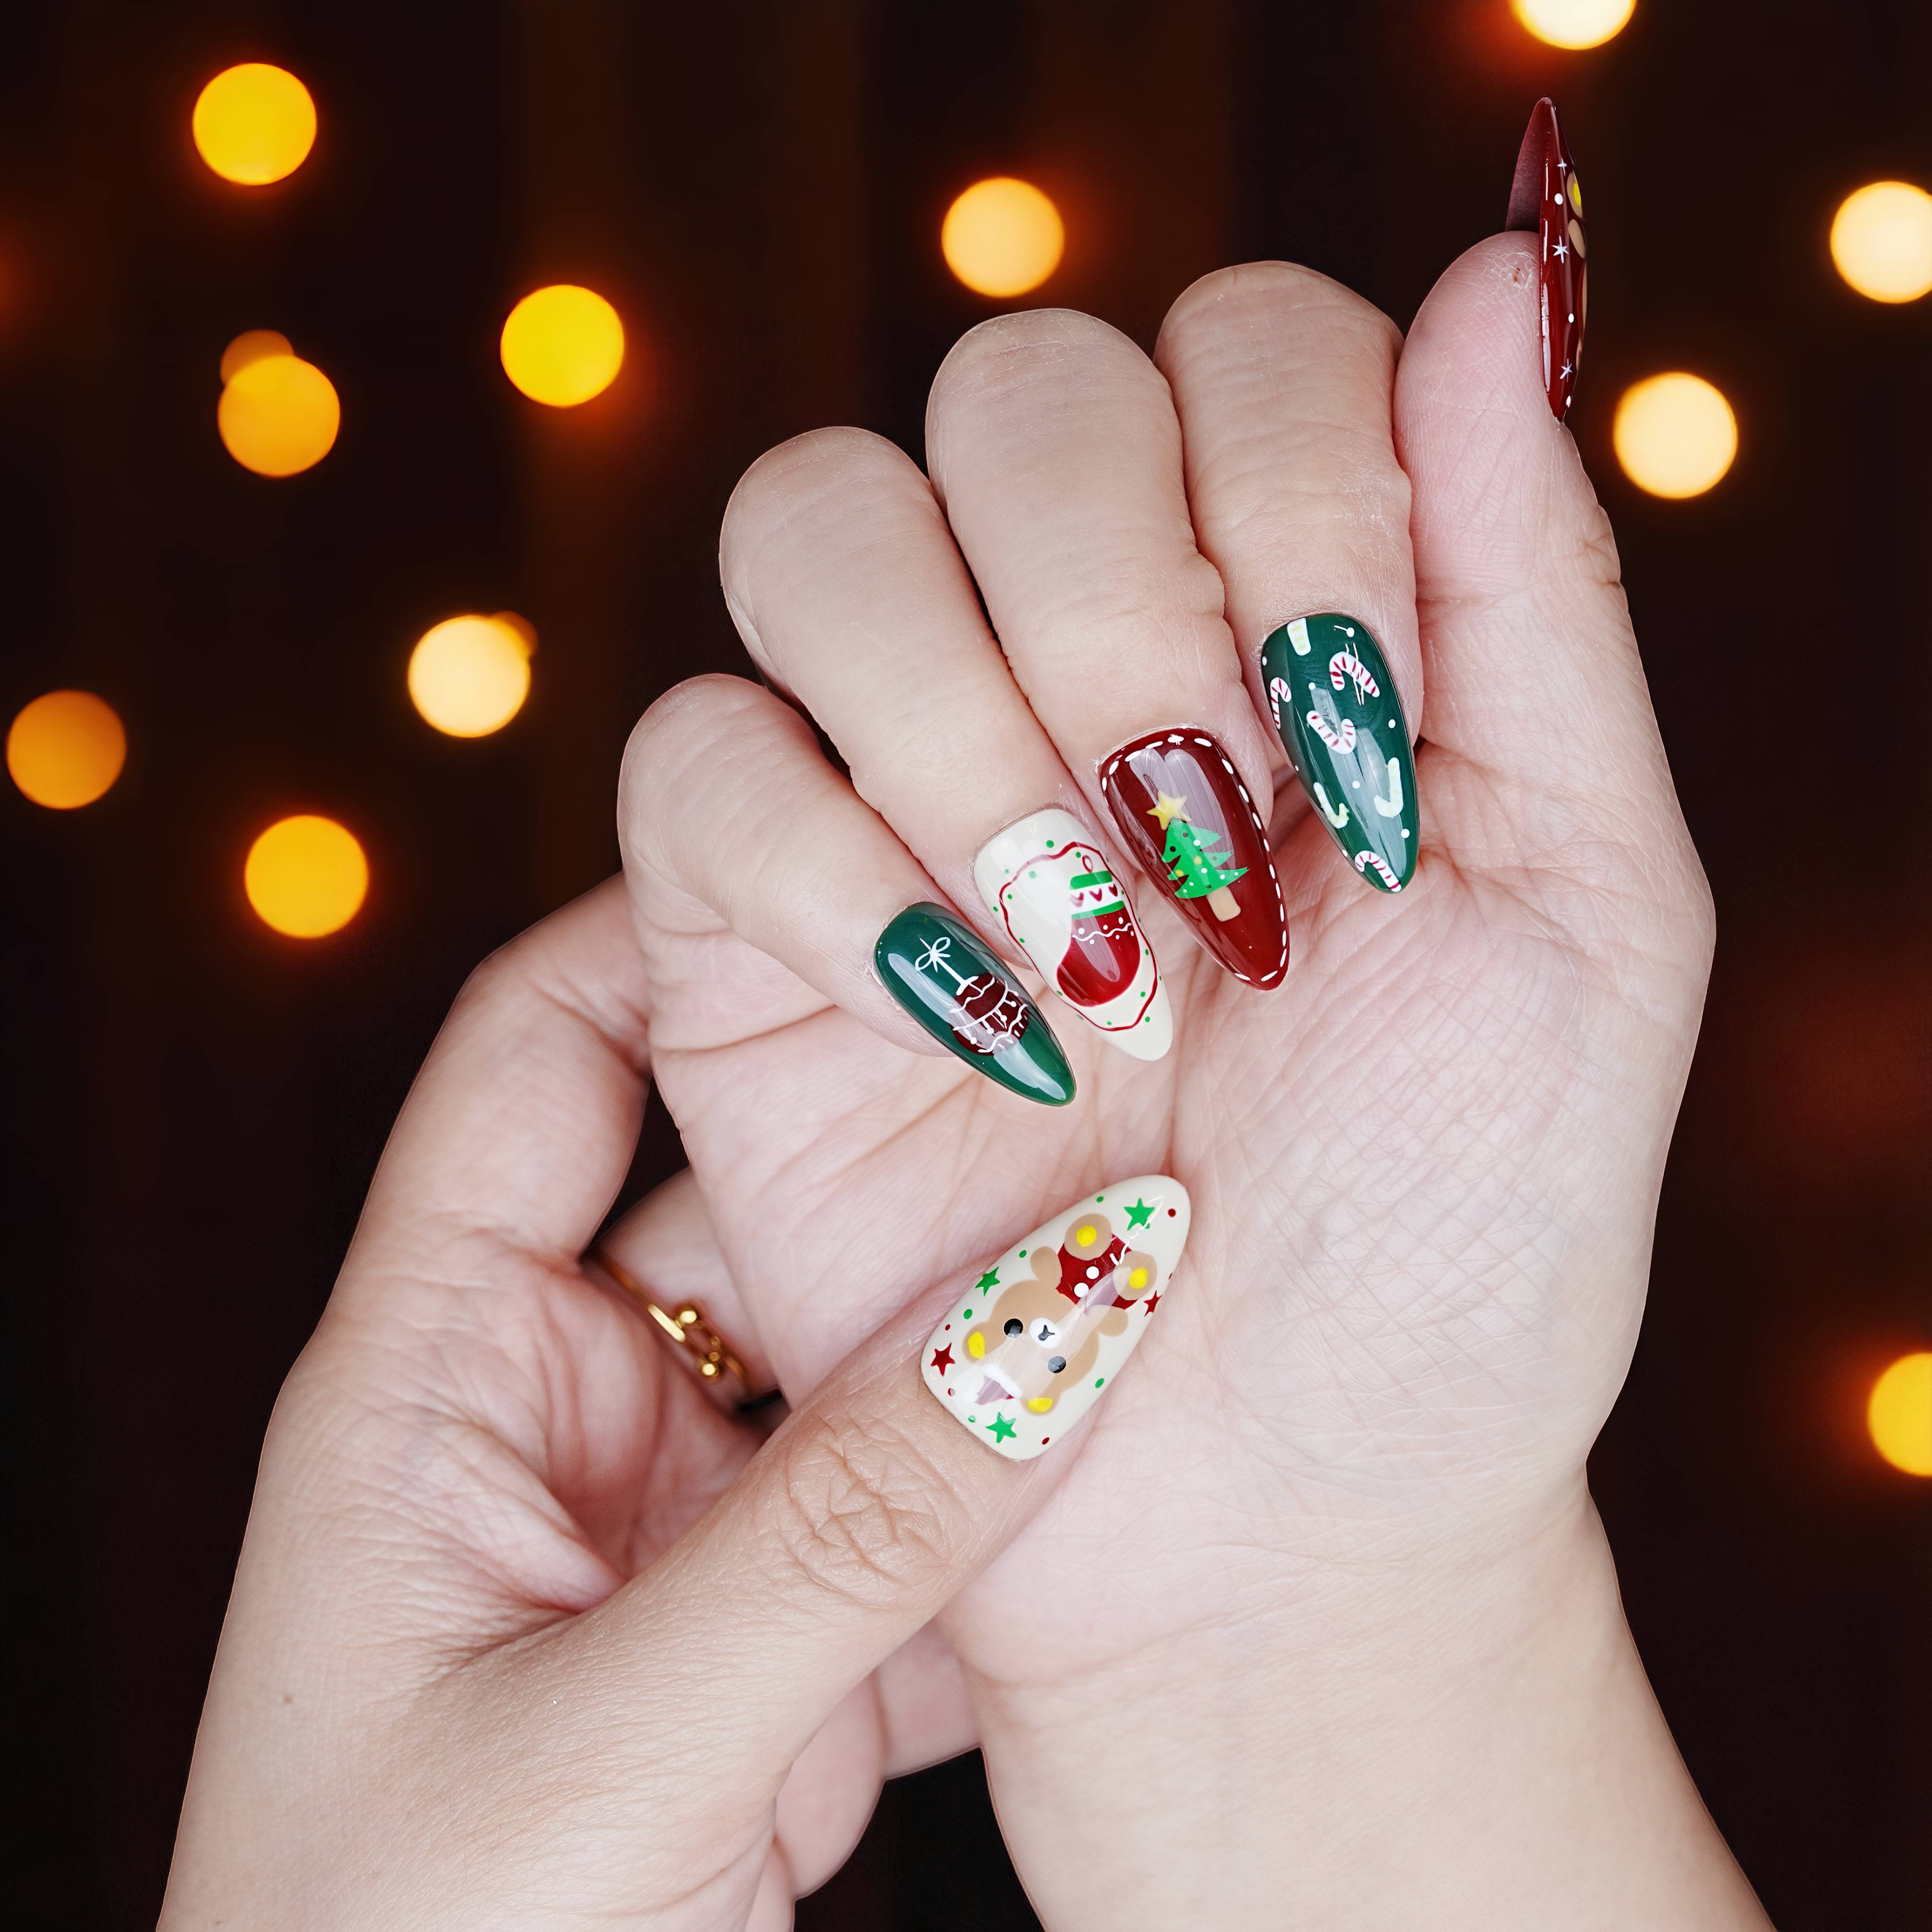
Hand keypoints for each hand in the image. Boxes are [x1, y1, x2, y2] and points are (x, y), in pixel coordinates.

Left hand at [160, 884, 1066, 1930]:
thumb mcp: (618, 1747)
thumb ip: (856, 1532)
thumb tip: (1076, 1305)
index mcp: (431, 1372)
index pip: (541, 1049)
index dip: (685, 926)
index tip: (869, 860)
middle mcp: (557, 1407)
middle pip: (733, 1183)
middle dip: (890, 1128)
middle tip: (1073, 1038)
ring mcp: (672, 1517)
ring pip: (846, 1345)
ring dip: (976, 1321)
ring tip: (1142, 1223)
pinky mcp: (765, 1630)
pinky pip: (905, 1499)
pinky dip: (1010, 1491)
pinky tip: (1134, 1462)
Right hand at [617, 237, 1767, 1923]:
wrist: (1277, 1499)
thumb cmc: (1455, 1228)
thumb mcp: (1586, 902)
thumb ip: (1534, 590)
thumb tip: (1487, 282)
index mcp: (1286, 621)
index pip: (1238, 350)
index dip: (1289, 494)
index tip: (1359, 743)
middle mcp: (1075, 660)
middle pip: (1009, 391)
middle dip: (1117, 608)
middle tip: (1211, 839)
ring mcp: (891, 776)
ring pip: (817, 524)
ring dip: (962, 723)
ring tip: (1093, 945)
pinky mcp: (739, 919)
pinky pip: (696, 764)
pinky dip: (829, 878)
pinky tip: (977, 1032)